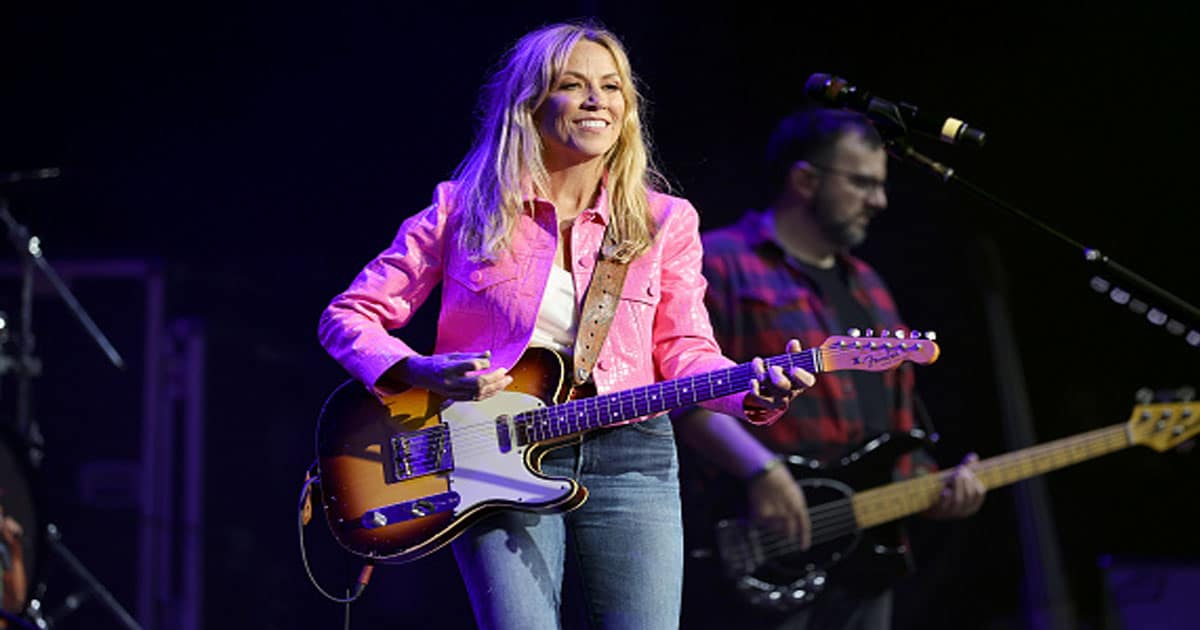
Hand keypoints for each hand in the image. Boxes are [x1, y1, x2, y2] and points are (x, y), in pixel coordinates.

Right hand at [391, 350, 512, 400]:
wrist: (420, 375)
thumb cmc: (436, 363)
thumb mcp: (452, 355)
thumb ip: (471, 356)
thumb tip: (489, 355)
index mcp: (449, 368)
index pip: (471, 366)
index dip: (483, 363)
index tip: (488, 361)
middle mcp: (452, 382)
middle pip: (478, 383)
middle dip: (495, 378)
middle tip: (505, 372)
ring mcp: (453, 393)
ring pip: (479, 393)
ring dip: (496, 387)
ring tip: (506, 380)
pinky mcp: (456, 398)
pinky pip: (476, 398)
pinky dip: (488, 393)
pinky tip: (497, 388)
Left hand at [746, 339, 815, 409]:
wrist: (773, 387)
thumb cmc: (786, 370)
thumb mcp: (791, 361)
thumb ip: (793, 353)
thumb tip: (794, 343)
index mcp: (802, 381)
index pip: (807, 382)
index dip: (801, 377)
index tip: (794, 368)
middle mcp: (792, 391)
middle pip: (786, 387)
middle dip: (778, 377)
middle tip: (772, 367)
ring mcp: (780, 399)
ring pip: (770, 390)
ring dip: (762, 374)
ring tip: (757, 361)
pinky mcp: (767, 403)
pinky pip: (760, 399)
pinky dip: (755, 390)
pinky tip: (752, 381)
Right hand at [748, 463, 811, 549]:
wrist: (763, 472)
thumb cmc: (780, 479)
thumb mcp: (795, 492)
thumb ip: (797, 508)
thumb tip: (796, 521)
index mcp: (798, 506)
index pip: (804, 527)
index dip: (804, 539)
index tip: (803, 547)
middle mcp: (788, 514)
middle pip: (788, 532)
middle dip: (786, 532)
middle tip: (781, 526)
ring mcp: (774, 515)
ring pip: (775, 529)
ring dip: (773, 525)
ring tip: (770, 511)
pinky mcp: (761, 515)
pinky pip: (762, 524)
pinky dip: (762, 520)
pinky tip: (762, 507)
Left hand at [924, 453, 985, 518]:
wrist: (925, 503)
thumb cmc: (946, 489)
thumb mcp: (956, 479)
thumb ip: (965, 468)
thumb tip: (973, 456)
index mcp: (971, 504)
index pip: (979, 493)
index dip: (976, 482)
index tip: (970, 471)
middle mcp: (962, 510)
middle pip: (969, 496)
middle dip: (967, 482)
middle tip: (962, 470)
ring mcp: (950, 512)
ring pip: (958, 500)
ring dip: (958, 486)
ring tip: (956, 475)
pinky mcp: (937, 511)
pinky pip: (943, 506)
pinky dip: (945, 498)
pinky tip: (946, 490)